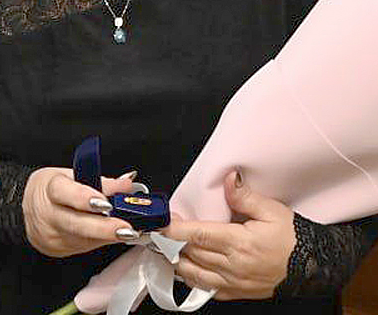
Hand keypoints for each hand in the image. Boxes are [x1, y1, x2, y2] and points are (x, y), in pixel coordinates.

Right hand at [22, 167, 135, 256]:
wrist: (26, 207)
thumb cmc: (50, 187)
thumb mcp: (71, 174)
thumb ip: (100, 180)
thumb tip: (125, 184)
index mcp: (50, 188)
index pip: (66, 194)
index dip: (86, 199)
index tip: (107, 203)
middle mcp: (48, 214)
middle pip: (76, 224)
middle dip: (104, 228)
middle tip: (126, 229)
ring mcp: (51, 235)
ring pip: (82, 239)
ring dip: (107, 236)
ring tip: (127, 232)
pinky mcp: (57, 250)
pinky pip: (82, 247)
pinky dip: (99, 240)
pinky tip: (111, 235)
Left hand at [164, 171, 295, 300]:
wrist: (312, 266)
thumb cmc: (293, 238)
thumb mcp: (272, 210)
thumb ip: (245, 196)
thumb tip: (229, 179)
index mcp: (240, 243)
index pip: (199, 235)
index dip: (176, 229)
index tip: (161, 223)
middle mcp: (234, 266)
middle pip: (192, 254)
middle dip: (172, 242)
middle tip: (159, 230)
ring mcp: (234, 283)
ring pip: (194, 274)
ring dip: (177, 261)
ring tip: (166, 247)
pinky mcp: (237, 293)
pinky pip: (207, 289)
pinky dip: (191, 278)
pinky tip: (185, 268)